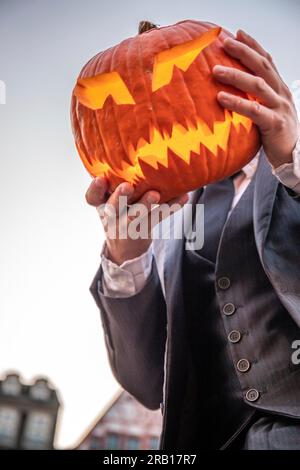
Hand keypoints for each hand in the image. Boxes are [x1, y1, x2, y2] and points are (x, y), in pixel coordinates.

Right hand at [85, 177, 188, 264]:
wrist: (125, 248)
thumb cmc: (118, 213)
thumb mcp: (109, 200)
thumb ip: (114, 182)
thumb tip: (130, 150)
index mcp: (101, 204)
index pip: (92, 198)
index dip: (94, 189)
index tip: (100, 179)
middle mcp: (111, 216)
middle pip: (113, 208)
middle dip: (120, 197)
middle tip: (128, 186)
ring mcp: (127, 226)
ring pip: (136, 215)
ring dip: (146, 204)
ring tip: (155, 193)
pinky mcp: (144, 231)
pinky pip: (158, 218)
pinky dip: (171, 206)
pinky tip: (183, 197)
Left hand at [213, 30, 299, 167]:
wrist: (294, 157)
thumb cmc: (275, 135)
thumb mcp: (268, 111)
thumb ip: (256, 99)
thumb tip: (231, 91)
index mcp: (279, 89)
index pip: (267, 61)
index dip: (254, 46)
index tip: (237, 34)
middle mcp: (281, 94)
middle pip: (263, 67)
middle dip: (244, 52)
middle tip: (224, 43)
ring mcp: (279, 108)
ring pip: (258, 85)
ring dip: (236, 76)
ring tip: (216, 70)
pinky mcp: (275, 124)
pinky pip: (254, 111)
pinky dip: (237, 103)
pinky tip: (221, 98)